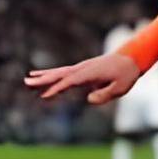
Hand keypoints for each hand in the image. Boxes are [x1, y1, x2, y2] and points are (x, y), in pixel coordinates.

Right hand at [25, 52, 140, 103]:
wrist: (131, 59)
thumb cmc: (127, 74)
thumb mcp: (121, 88)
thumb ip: (105, 94)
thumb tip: (88, 99)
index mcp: (90, 73)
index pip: (69, 82)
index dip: (57, 89)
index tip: (44, 95)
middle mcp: (82, 69)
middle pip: (59, 75)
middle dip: (43, 79)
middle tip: (26, 82)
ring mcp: (82, 68)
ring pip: (59, 73)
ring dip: (44, 76)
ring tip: (28, 79)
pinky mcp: (83, 70)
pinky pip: (65, 74)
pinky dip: (53, 76)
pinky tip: (44, 78)